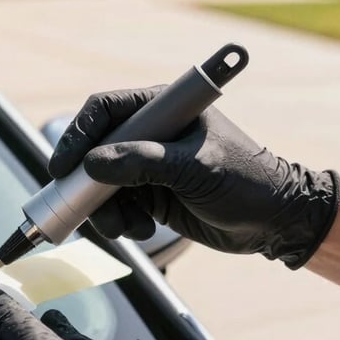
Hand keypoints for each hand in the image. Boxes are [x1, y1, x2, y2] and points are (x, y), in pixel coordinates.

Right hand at [48, 88, 339, 268]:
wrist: (275, 222)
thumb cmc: (246, 182)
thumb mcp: (195, 169)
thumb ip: (144, 163)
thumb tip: (93, 165)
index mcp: (163, 109)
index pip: (105, 110)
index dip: (78, 135)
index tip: (64, 166)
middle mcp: (150, 133)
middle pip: (94, 151)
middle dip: (88, 184)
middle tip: (88, 209)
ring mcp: (148, 165)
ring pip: (100, 185)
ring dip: (105, 210)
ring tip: (128, 228)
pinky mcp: (150, 194)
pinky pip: (116, 206)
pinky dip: (121, 222)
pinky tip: (142, 230)